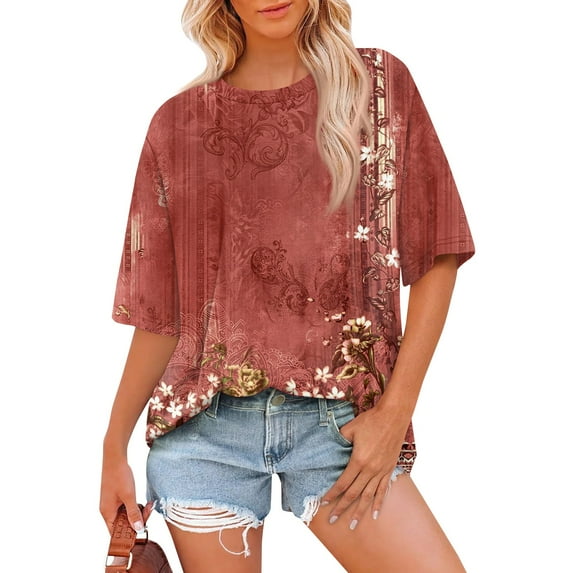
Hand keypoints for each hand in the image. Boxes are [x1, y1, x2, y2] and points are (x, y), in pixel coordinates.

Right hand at [100, 453, 145, 533]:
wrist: (115, 457)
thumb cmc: (119, 475)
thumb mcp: (129, 496)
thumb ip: (133, 513)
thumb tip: (138, 529)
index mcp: (107, 513)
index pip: (115, 532)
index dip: (127, 534)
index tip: (142, 531)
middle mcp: (107, 510)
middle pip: (122, 524)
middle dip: (137, 520)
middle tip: (149, 512)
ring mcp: (111, 503)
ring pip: (126, 515)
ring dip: (138, 512)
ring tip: (149, 505)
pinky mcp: (116, 497)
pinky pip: (126, 507)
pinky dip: (135, 506)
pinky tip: (144, 502)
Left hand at [320, 402, 408, 529]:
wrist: (393, 417)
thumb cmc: (370, 420)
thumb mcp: (350, 428)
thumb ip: (339, 439)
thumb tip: (329, 446)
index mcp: (358, 460)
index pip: (343, 483)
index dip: (333, 494)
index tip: (325, 503)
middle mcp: (370, 470)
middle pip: (354, 494)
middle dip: (342, 508)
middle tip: (333, 520)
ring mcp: (381, 471)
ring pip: (369, 496)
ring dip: (360, 511)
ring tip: (352, 525)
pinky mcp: (389, 469)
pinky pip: (383, 490)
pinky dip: (378, 503)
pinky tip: (375, 514)